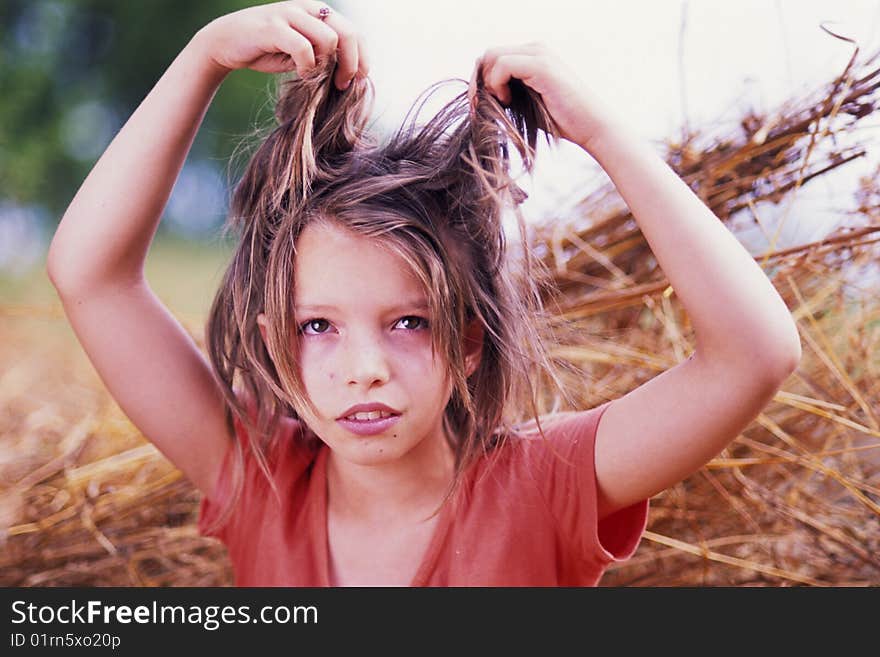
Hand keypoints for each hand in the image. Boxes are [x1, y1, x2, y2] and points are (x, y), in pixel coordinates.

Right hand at [194, 0, 368, 89]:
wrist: (226, 42)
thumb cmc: (268, 50)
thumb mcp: (304, 53)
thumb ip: (325, 56)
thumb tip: (351, 74)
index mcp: (319, 12)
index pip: (354, 32)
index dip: (363, 58)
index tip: (360, 80)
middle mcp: (308, 8)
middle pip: (348, 33)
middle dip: (352, 64)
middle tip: (342, 85)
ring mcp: (290, 14)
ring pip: (329, 39)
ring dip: (327, 66)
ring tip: (315, 78)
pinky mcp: (274, 27)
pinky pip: (304, 48)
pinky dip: (307, 66)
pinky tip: (301, 75)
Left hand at [469, 42, 614, 150]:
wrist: (591, 127)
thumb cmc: (561, 120)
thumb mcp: (526, 104)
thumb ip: (507, 92)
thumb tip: (479, 95)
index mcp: (532, 56)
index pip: (492, 57)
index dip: (480, 80)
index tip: (479, 105)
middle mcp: (535, 49)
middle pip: (488, 54)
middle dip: (478, 81)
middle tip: (479, 107)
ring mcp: (539, 54)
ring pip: (492, 56)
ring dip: (487, 84)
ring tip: (500, 104)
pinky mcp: (541, 65)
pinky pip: (503, 65)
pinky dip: (498, 84)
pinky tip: (508, 102)